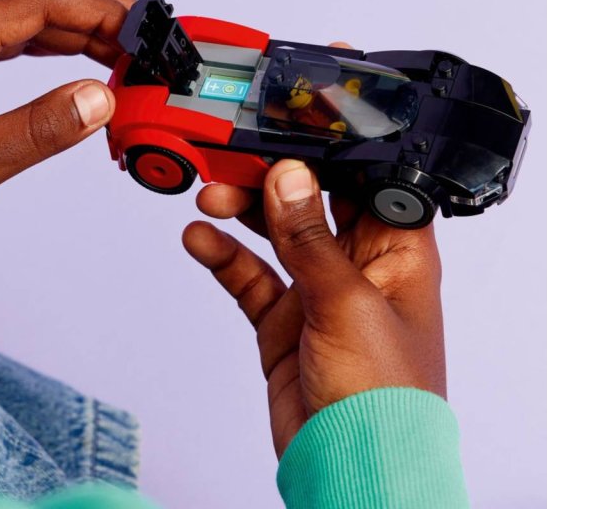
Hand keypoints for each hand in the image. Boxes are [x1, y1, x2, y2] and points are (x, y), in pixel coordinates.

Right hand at [183, 158, 446, 458]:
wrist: (353, 472)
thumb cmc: (386, 401)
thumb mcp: (347, 305)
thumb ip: (311, 239)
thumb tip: (289, 176)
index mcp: (397, 253)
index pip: (367, 182)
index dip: (333, 152)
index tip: (290, 127)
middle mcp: (358, 266)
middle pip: (313, 201)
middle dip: (274, 176)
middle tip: (234, 157)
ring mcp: (317, 293)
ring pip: (276, 234)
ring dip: (243, 211)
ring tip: (210, 195)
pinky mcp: (283, 321)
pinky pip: (249, 276)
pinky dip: (224, 255)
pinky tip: (201, 239)